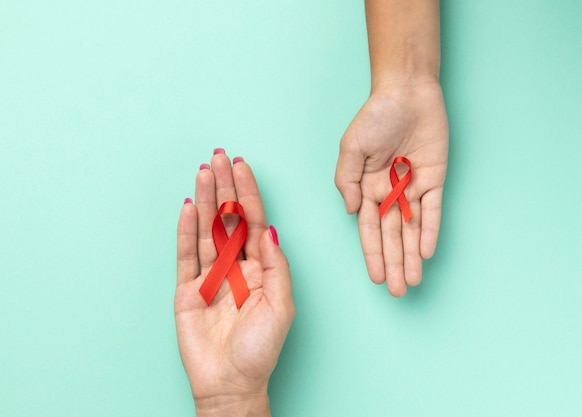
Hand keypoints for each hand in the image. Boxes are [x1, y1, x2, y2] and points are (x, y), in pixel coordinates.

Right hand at [176, 152, 294, 416]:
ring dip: (204, 200)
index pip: (253, 221)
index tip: (242, 167)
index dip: (248, 194)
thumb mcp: (281, 305)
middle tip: (220, 156)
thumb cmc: (260, 348)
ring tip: (203, 172)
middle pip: (228, 218)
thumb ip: (275, 264)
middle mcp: (235, 265)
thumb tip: (270, 228)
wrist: (231, 382)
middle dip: (225, 187)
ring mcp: (210, 275)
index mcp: (260, 267)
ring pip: (206, 229)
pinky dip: (185, 230)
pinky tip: (186, 206)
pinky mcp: (187, 289)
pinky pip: (186, 254)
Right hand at [335, 80, 447, 296]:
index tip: (377, 278)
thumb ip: (346, 181)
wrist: (406, 92)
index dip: (373, 254)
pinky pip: (432, 210)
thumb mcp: (350, 148)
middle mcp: (389, 192)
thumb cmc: (374, 116)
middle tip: (397, 292)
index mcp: (367, 187)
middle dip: (394, 264)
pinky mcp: (434, 178)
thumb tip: (350, 211)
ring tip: (413, 281)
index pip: (369, 229)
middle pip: (392, 236)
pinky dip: (430, 231)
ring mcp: (412, 187)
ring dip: (412, 255)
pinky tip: (427, 252)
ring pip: (412, 229)